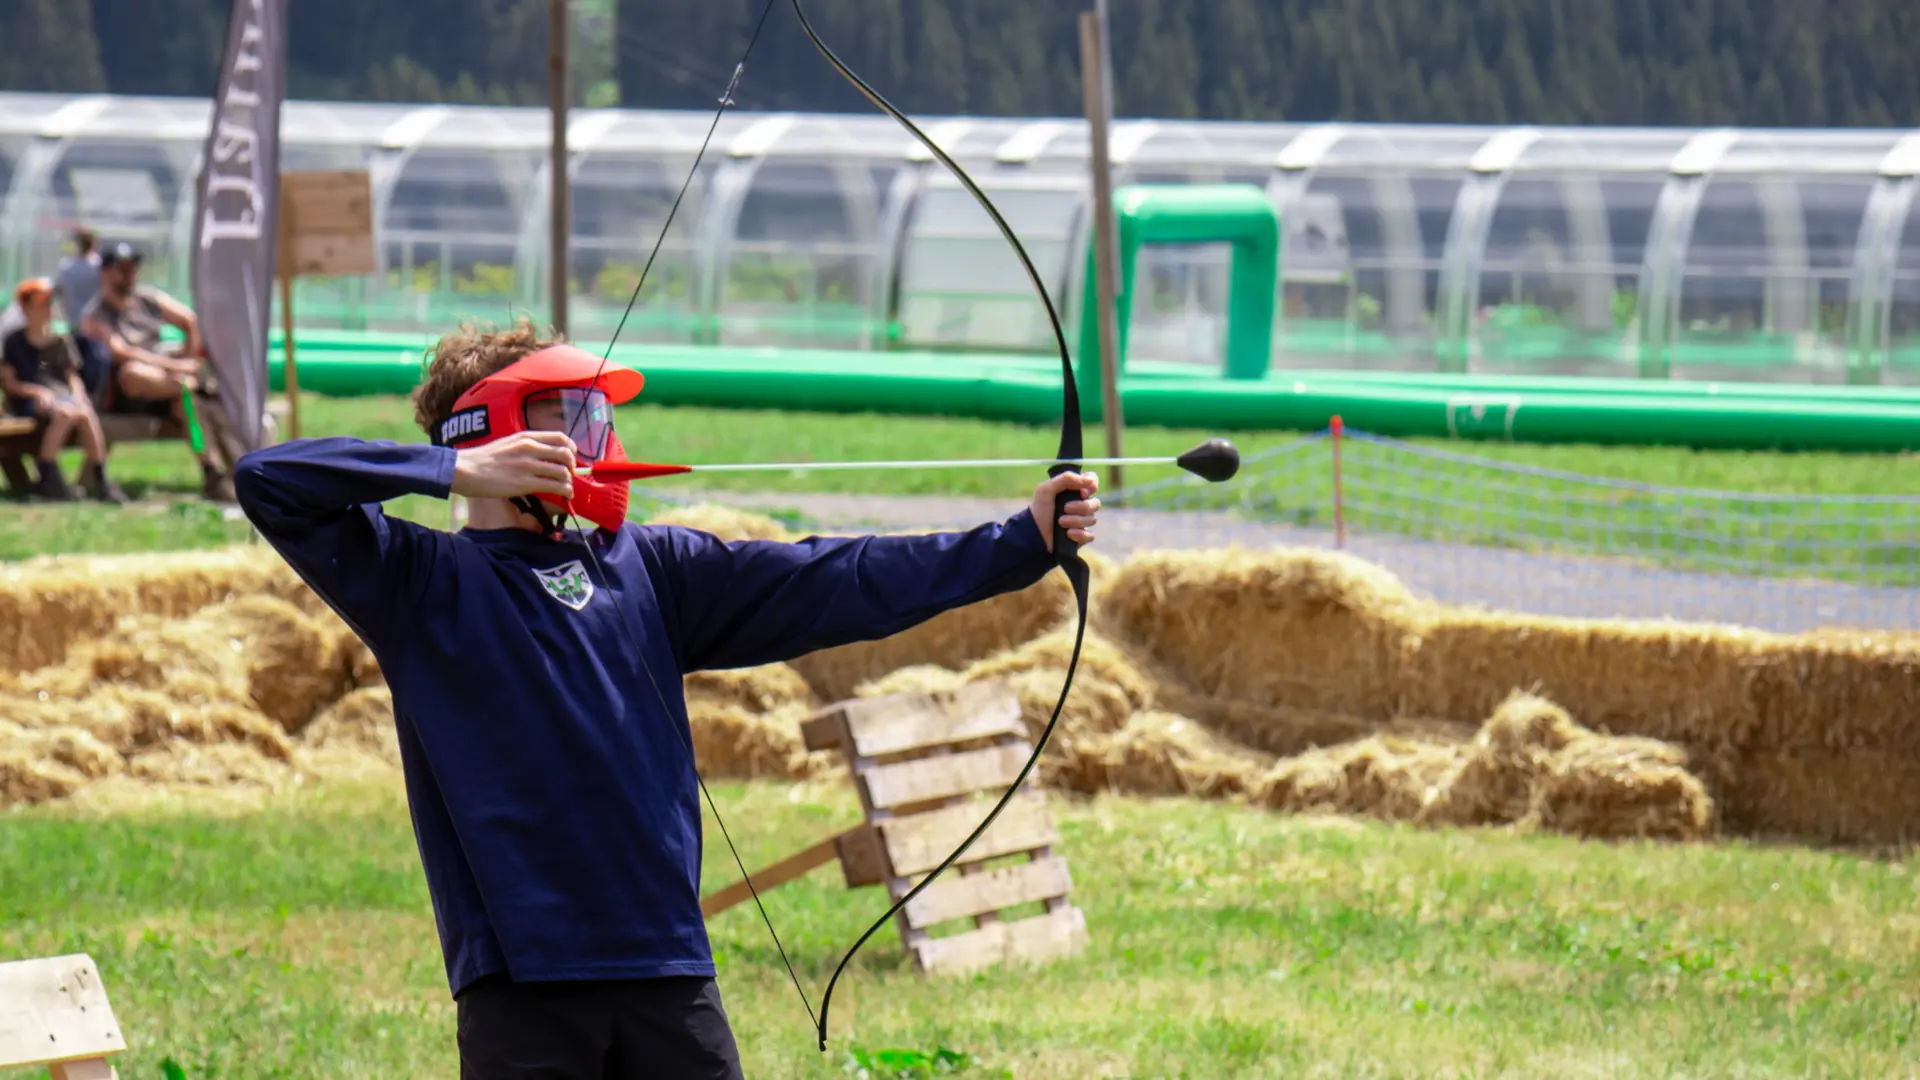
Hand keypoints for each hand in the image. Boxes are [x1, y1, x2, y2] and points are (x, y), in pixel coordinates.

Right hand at [451, 431, 576, 499]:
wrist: (465, 469)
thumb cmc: (483, 459)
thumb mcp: (507, 444)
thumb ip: (526, 447)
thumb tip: (543, 456)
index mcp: (525, 437)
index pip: (560, 437)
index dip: (571, 448)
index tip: (573, 456)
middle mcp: (530, 448)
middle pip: (565, 454)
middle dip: (572, 466)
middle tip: (569, 474)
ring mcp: (528, 466)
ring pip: (563, 472)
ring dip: (569, 482)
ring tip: (567, 488)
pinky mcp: (525, 483)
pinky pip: (555, 486)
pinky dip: (565, 491)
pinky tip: (564, 495)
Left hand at [1031, 471, 1099, 552]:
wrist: (1033, 533)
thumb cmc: (1039, 509)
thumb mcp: (1046, 489)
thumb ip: (1066, 478)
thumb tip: (1089, 480)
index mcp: (1074, 490)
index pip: (1093, 481)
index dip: (1092, 486)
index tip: (1082, 492)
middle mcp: (1081, 504)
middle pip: (1096, 503)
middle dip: (1081, 507)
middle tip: (1064, 508)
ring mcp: (1082, 521)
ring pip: (1092, 519)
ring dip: (1076, 521)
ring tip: (1060, 522)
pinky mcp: (1081, 536)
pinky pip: (1090, 535)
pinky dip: (1079, 534)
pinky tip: (1068, 534)